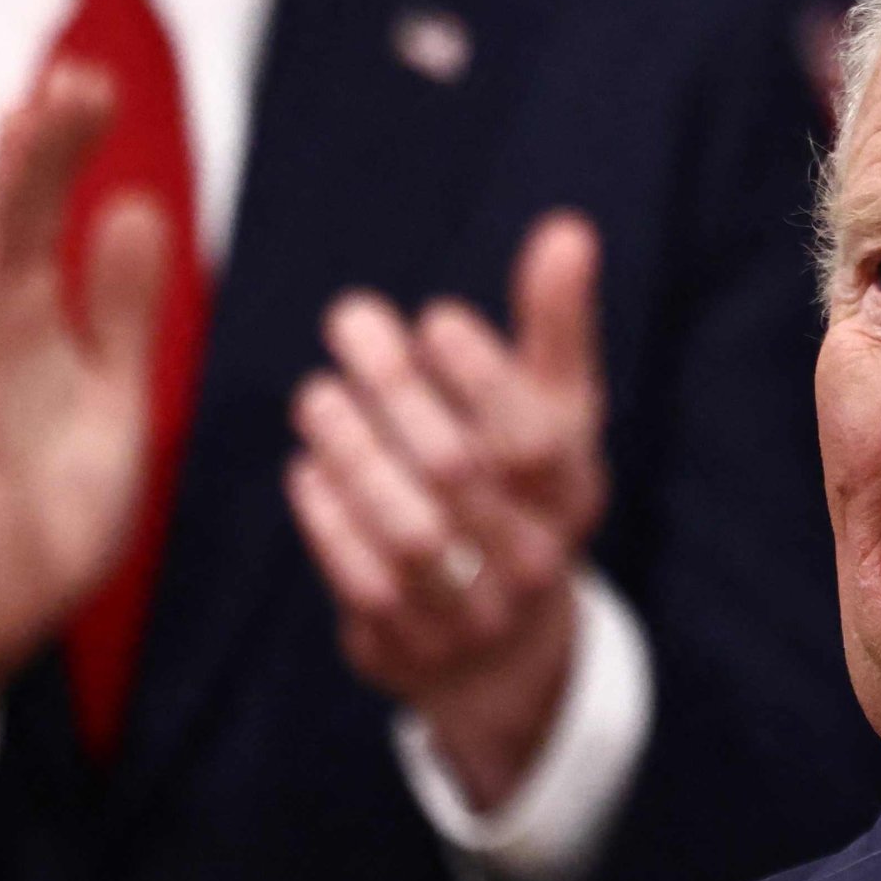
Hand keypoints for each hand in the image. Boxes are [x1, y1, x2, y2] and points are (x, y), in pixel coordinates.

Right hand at [0, 65, 168, 775]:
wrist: (4, 605)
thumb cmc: (54, 496)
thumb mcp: (116, 390)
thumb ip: (123, 306)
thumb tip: (135, 207)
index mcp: (32, 317)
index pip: (46, 213)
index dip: (66, 148)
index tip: (92, 78)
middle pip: (8, 220)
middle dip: (37, 146)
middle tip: (69, 72)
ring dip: (0, 193)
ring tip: (22, 122)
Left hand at [288, 211, 611, 812]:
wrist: (503, 652)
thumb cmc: (522, 492)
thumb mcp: (554, 411)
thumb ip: (556, 323)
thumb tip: (567, 229)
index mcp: (572, 489)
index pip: (534, 434)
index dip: (481, 374)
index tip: (433, 319)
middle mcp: (532, 556)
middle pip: (459, 472)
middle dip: (395, 390)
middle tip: (348, 323)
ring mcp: (472, 611)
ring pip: (408, 531)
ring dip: (353, 453)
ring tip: (316, 394)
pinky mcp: (409, 647)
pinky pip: (361, 583)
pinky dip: (328, 523)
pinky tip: (308, 470)